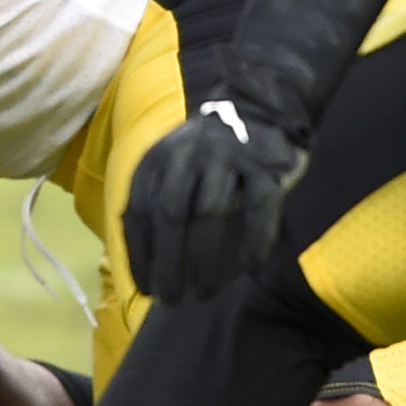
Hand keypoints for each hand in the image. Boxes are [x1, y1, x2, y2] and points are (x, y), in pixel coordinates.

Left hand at [122, 98, 307, 300]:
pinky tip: (251, 267)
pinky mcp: (266, 163)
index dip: (140, 251)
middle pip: (171, 214)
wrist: (257, 106)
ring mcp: (228, 156)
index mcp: (158, 159)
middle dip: (169, 261)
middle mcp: (188, 155)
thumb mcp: (170, 166)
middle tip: (172, 299)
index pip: (139, 210)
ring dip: (205, 257)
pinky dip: (255, 239)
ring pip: (211, 212)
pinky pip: (260, 206)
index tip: (146, 287)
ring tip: (205, 291)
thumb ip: (153, 201)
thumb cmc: (207, 154)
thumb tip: (140, 264)